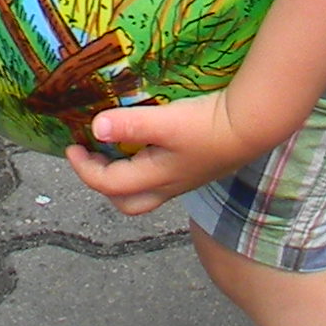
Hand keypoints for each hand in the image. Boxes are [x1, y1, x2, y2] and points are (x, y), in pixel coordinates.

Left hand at [67, 91, 269, 213]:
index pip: (108, 184)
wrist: (253, 126)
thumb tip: (95, 129)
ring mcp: (183, 179)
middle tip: (92, 159)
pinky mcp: (195, 168)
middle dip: (103, 185)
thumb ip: (130, 123)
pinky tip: (147, 143)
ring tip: (115, 150)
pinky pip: (160, 177)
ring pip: (144, 192)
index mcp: (155, 179)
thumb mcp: (166, 122)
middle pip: (127, 203)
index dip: (84, 168)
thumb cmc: (209, 126)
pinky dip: (143, 166)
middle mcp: (167, 186)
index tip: (72, 146)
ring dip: (123, 177)